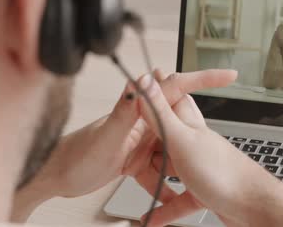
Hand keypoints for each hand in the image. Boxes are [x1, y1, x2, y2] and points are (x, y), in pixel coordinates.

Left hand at [11, 69, 236, 221]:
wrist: (55, 179)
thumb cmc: (75, 156)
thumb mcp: (106, 136)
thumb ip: (127, 109)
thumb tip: (146, 80)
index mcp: (140, 110)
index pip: (176, 88)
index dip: (203, 79)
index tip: (227, 77)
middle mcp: (144, 123)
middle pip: (181, 124)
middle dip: (197, 141)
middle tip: (208, 160)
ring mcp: (142, 142)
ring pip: (174, 153)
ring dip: (182, 171)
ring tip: (192, 187)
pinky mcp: (138, 160)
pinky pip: (160, 174)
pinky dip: (166, 189)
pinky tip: (169, 204)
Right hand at [124, 73, 282, 226]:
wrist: (255, 207)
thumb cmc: (225, 174)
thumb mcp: (183, 141)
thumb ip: (161, 115)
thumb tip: (145, 83)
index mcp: (189, 127)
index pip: (172, 100)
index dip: (155, 94)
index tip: (137, 89)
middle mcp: (195, 144)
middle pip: (167, 137)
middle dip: (149, 141)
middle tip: (131, 143)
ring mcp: (200, 168)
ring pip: (172, 171)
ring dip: (155, 181)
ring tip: (139, 188)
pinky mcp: (204, 191)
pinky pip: (180, 199)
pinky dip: (165, 209)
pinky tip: (152, 218)